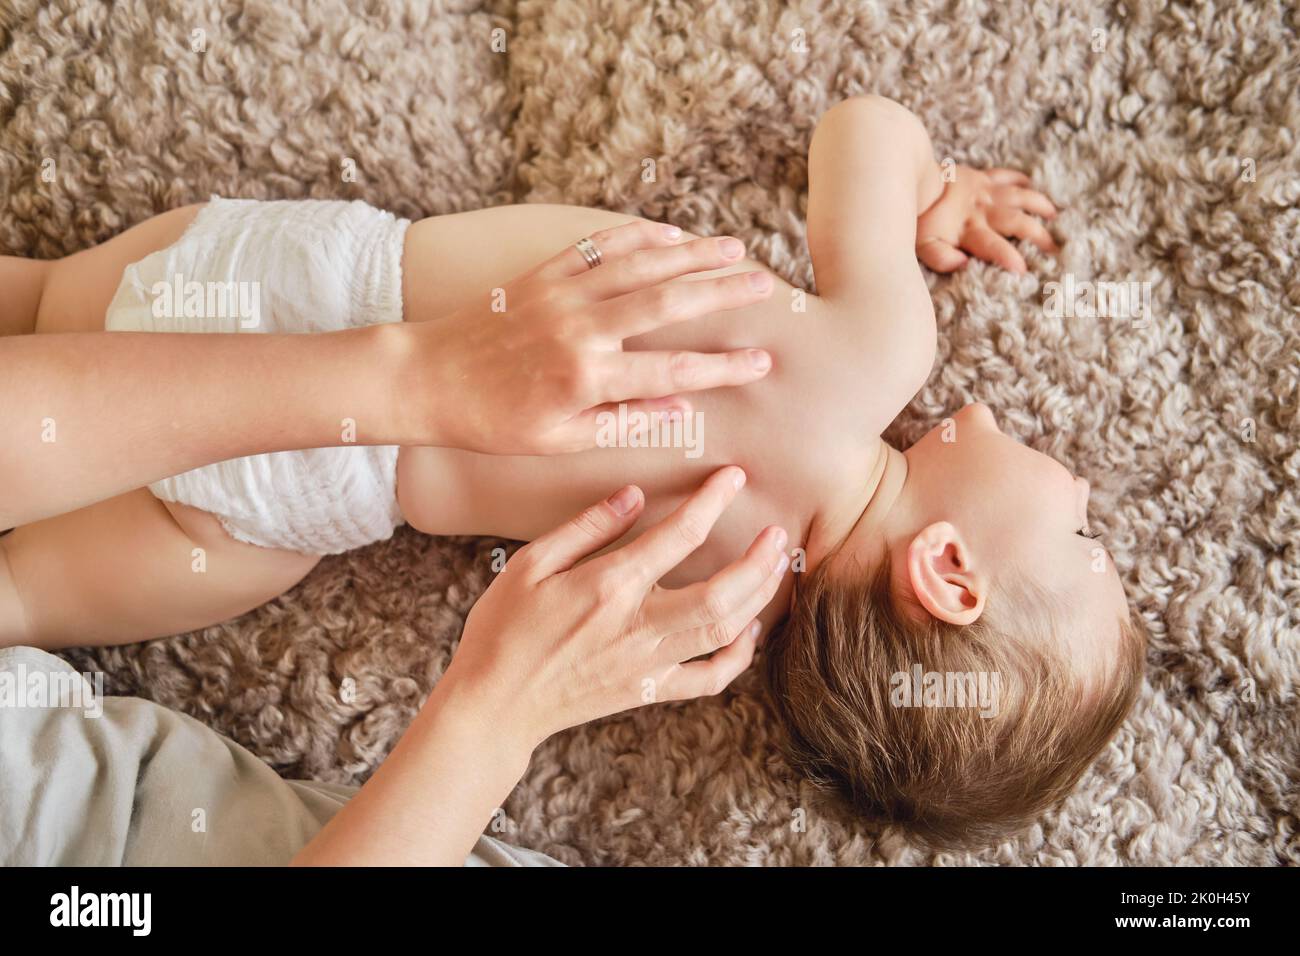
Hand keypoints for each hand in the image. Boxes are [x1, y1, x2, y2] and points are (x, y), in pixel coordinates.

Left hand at [404, 220, 775, 454]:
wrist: (428, 379)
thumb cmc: (493, 422)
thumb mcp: (559, 440)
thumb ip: (621, 423)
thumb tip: (679, 411)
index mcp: (587, 379)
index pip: (672, 373)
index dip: (721, 368)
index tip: (761, 362)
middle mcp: (581, 331)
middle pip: (667, 304)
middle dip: (721, 294)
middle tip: (765, 285)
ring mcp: (562, 296)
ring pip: (639, 266)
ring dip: (691, 255)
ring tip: (734, 249)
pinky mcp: (543, 275)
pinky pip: (599, 249)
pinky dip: (638, 238)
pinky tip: (671, 234)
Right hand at [442, 466, 789, 747]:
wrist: (493, 704)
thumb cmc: (503, 628)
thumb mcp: (530, 563)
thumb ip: (586, 527)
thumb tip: (634, 494)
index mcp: (608, 587)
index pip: (677, 535)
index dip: (712, 500)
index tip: (734, 476)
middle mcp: (637, 626)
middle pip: (721, 593)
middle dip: (759, 561)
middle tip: (778, 533)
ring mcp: (647, 663)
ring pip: (723, 633)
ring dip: (759, 598)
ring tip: (777, 567)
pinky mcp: (648, 692)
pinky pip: (708, 679)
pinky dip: (738, 658)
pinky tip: (748, 630)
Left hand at [915, 166, 1058, 273]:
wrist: (912, 182)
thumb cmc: (917, 219)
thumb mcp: (923, 245)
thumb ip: (942, 258)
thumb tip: (963, 265)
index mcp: (969, 230)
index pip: (993, 246)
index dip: (1009, 258)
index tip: (1024, 270)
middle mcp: (982, 210)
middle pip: (1016, 222)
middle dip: (1037, 235)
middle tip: (1054, 249)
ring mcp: (984, 192)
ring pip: (1019, 196)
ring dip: (1038, 205)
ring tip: (1054, 215)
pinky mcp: (981, 177)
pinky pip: (1005, 175)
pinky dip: (1020, 179)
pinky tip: (1031, 184)